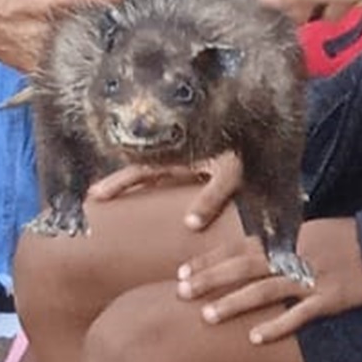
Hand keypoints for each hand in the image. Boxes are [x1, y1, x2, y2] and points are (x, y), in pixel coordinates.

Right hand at [87, 150, 243, 213]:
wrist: (271, 136)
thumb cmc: (253, 154)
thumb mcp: (232, 174)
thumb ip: (212, 196)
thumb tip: (189, 225)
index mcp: (183, 154)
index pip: (142, 169)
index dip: (118, 183)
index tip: (95, 196)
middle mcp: (181, 156)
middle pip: (140, 171)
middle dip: (117, 184)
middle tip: (91, 201)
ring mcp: (189, 162)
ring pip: (153, 175)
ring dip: (132, 188)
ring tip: (110, 205)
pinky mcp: (200, 169)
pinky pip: (170, 181)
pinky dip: (154, 191)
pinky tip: (146, 206)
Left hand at [176, 214, 361, 344]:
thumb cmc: (350, 238)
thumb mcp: (313, 231)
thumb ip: (284, 243)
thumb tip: (256, 252)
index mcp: (289, 237)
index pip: (240, 247)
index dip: (210, 259)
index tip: (182, 271)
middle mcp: (295, 255)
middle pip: (244, 267)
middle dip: (210, 279)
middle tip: (180, 293)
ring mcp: (312, 276)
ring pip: (264, 290)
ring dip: (234, 303)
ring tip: (207, 317)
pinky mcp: (330, 298)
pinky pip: (299, 314)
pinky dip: (277, 325)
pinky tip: (255, 338)